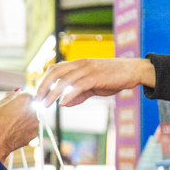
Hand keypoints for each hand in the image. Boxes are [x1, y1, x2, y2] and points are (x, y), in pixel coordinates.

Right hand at [0, 90, 40, 160]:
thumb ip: (11, 95)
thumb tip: (17, 90)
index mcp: (25, 98)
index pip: (28, 94)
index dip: (20, 99)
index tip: (13, 105)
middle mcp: (34, 109)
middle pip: (31, 106)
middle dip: (24, 109)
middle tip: (12, 116)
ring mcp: (35, 122)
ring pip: (32, 117)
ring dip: (26, 119)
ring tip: (13, 125)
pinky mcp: (35, 133)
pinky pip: (31, 128)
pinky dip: (26, 129)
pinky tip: (15, 131)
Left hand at [35, 58, 154, 106]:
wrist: (132, 71)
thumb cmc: (113, 77)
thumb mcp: (93, 87)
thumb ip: (78, 94)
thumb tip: (64, 103)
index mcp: (78, 64)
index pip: (54, 69)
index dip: (44, 81)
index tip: (38, 95)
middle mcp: (80, 64)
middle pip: (54, 73)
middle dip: (43, 87)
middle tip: (36, 101)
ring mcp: (87, 69)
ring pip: (64, 80)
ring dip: (52, 93)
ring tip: (45, 105)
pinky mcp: (96, 76)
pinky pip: (78, 85)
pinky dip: (69, 94)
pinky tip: (63, 103)